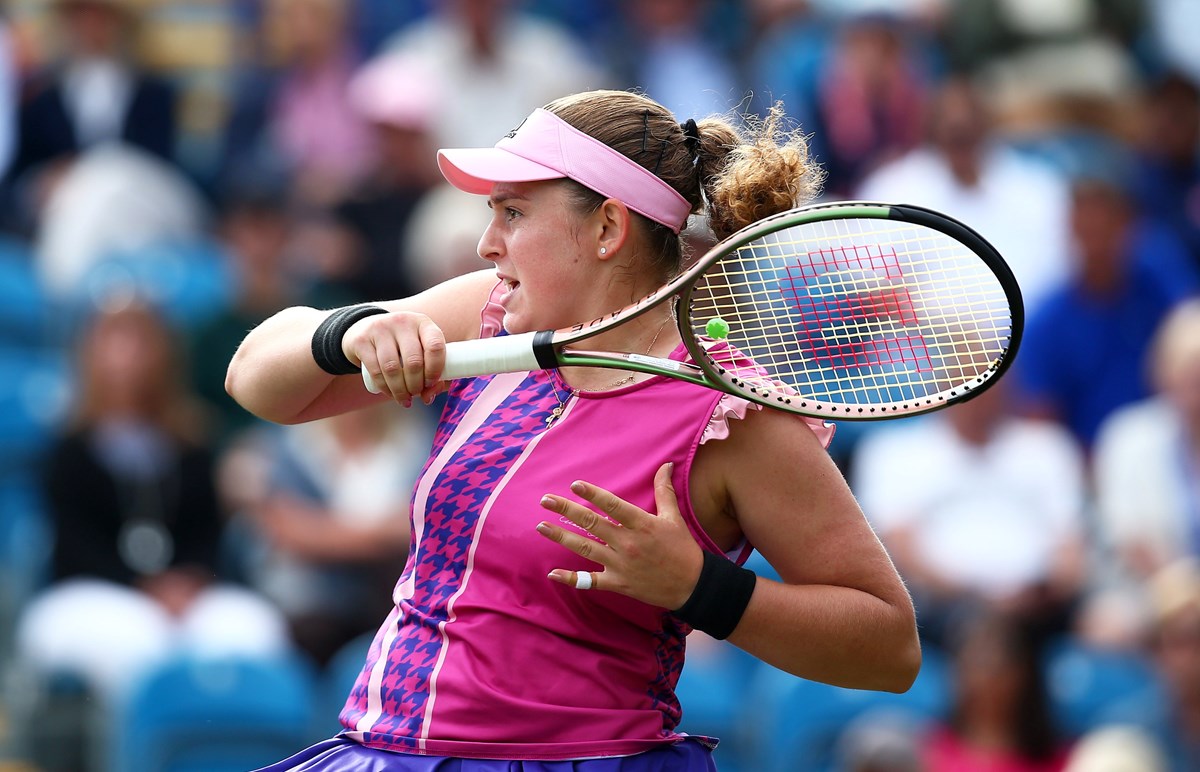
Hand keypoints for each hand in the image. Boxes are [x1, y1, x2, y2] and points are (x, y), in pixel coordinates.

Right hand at [346, 310, 447, 405]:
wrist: (365, 328)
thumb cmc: (401, 345)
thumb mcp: (420, 350)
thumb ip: (432, 374)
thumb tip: (428, 397)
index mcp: (423, 323)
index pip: (435, 346)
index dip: (435, 370)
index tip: (430, 383)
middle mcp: (402, 322)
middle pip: (414, 361)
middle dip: (416, 385)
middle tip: (416, 394)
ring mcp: (380, 329)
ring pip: (393, 368)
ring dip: (400, 390)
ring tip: (404, 398)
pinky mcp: (362, 340)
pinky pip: (375, 371)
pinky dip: (384, 388)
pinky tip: (390, 393)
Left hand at [535, 463, 703, 609]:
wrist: (692, 585)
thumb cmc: (682, 549)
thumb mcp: (674, 518)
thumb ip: (664, 491)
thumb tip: (665, 464)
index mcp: (641, 524)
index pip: (612, 505)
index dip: (593, 494)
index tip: (575, 485)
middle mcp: (627, 543)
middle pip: (591, 523)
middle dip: (566, 510)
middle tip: (545, 500)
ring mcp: (620, 565)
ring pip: (584, 548)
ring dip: (561, 536)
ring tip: (541, 526)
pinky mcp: (617, 583)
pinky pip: (590, 582)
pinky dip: (571, 579)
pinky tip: (552, 573)